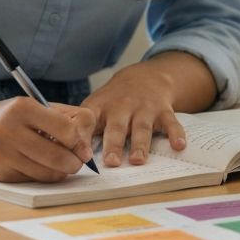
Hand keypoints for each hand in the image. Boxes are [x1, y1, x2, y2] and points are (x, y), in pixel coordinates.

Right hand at [0, 98, 95, 182]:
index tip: (82, 146)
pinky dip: (43, 176)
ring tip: (61, 165)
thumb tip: (86, 148)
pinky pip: (33, 179)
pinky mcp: (0, 172)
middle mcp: (10, 129)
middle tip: (77, 161)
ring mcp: (3, 152)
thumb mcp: (34, 107)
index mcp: (23, 107)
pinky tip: (40, 166)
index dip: (80, 141)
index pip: (66, 128)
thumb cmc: (8, 118)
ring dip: (61, 172)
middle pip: (59, 155)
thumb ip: (64, 119)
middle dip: (74, 162)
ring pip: (47, 172)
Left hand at [82, 53, 216, 166]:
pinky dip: (176, 134)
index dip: (82, 136)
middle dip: (113, 144)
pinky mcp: (163, 111)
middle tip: (111, 162)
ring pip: (142, 128)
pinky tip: (179, 145)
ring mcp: (144, 108)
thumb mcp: (95, 107)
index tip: (79, 154)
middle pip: (117, 127)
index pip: (88, 121)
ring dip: (140, 144)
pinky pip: (171, 123)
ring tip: (138, 160)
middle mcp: (121, 107)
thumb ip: (81, 128)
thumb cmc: (113, 100)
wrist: (144, 77)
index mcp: (100, 107)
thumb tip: (60, 152)